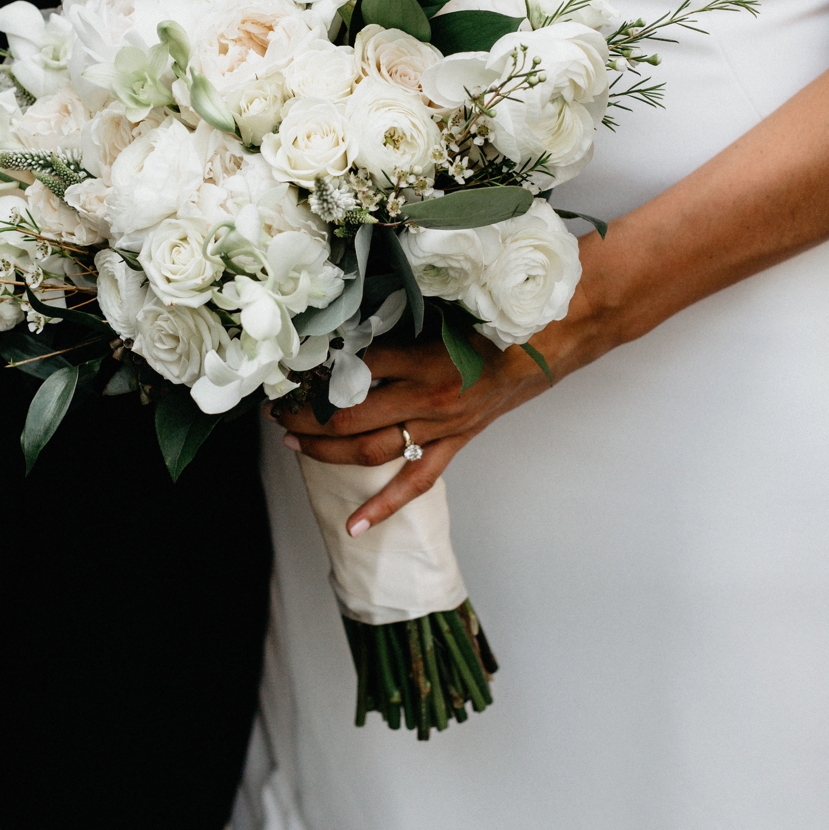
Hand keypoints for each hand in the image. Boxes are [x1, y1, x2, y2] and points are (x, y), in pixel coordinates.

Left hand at [275, 227, 618, 534]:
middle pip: (350, 417)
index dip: (312, 373)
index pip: (351, 371)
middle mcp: (428, 397)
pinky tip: (355, 525)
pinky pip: (416, 480)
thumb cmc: (497, 311)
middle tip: (275, 409)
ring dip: (328, 451)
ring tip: (294, 444)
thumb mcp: (441, 304)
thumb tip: (346, 320)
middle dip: (306, 416)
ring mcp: (443, 425)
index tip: (284, 369)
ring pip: (374, 450)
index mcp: (422, 358)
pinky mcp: (457, 441)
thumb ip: (396, 317)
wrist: (553, 335)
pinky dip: (384, 505)